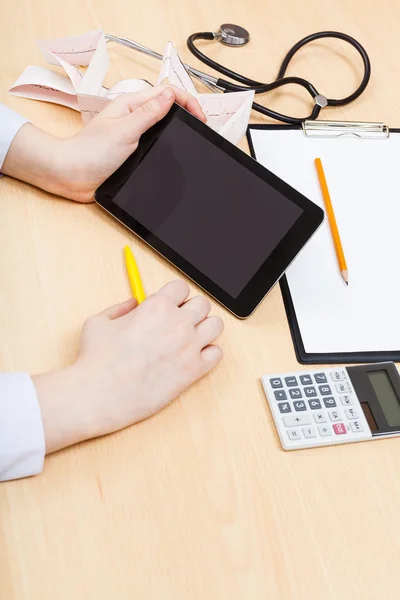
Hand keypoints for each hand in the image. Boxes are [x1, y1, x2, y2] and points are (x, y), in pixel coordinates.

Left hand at [2, 85, 204, 201]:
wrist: (71, 175)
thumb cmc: (90, 152)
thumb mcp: (125, 130)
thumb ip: (148, 113)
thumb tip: (170, 95)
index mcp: (131, 105)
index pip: (167, 93)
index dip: (188, 103)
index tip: (200, 119)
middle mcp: (133, 118)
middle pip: (167, 108)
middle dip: (186, 113)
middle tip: (200, 127)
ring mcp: (133, 135)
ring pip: (162, 127)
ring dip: (176, 130)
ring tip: (191, 138)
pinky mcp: (131, 152)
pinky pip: (153, 145)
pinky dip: (165, 146)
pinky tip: (172, 154)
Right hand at [32, 281, 223, 453]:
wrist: (99, 395)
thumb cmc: (96, 360)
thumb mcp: (98, 322)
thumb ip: (119, 308)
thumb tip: (132, 304)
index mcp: (156, 306)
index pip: (182, 287)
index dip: (174, 295)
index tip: (169, 304)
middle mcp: (177, 323)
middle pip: (203, 303)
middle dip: (192, 309)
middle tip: (179, 321)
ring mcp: (189, 347)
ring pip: (216, 325)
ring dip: (205, 328)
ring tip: (190, 338)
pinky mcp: (194, 371)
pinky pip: (217, 353)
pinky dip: (208, 353)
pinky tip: (192, 357)